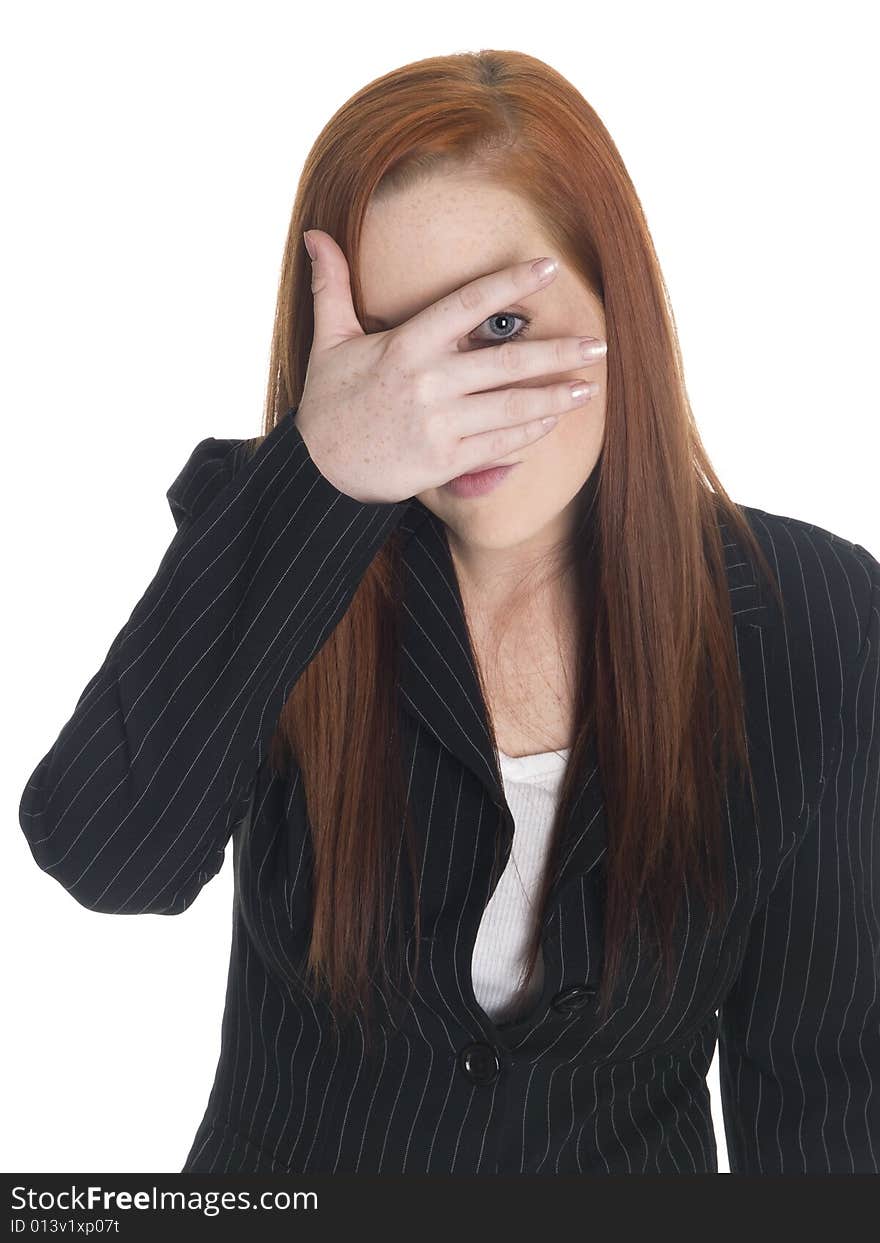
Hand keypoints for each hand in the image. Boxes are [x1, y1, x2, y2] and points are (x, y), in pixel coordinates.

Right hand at [293, 229, 603, 502]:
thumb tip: (316, 234)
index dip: (510, 283)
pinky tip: (553, 419)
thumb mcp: (327, 341)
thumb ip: (331, 286)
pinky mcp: (446, 461)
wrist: (319, 472)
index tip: (548, 268)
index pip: (467, 304)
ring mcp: (440, 425)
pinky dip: (530, 432)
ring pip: (512, 407)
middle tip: (598, 343)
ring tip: (590, 386)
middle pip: (506, 363)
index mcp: (406, 345)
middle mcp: (428, 383)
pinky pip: (500, 445)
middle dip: (557, 352)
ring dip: (556, 396)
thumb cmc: (329, 404)